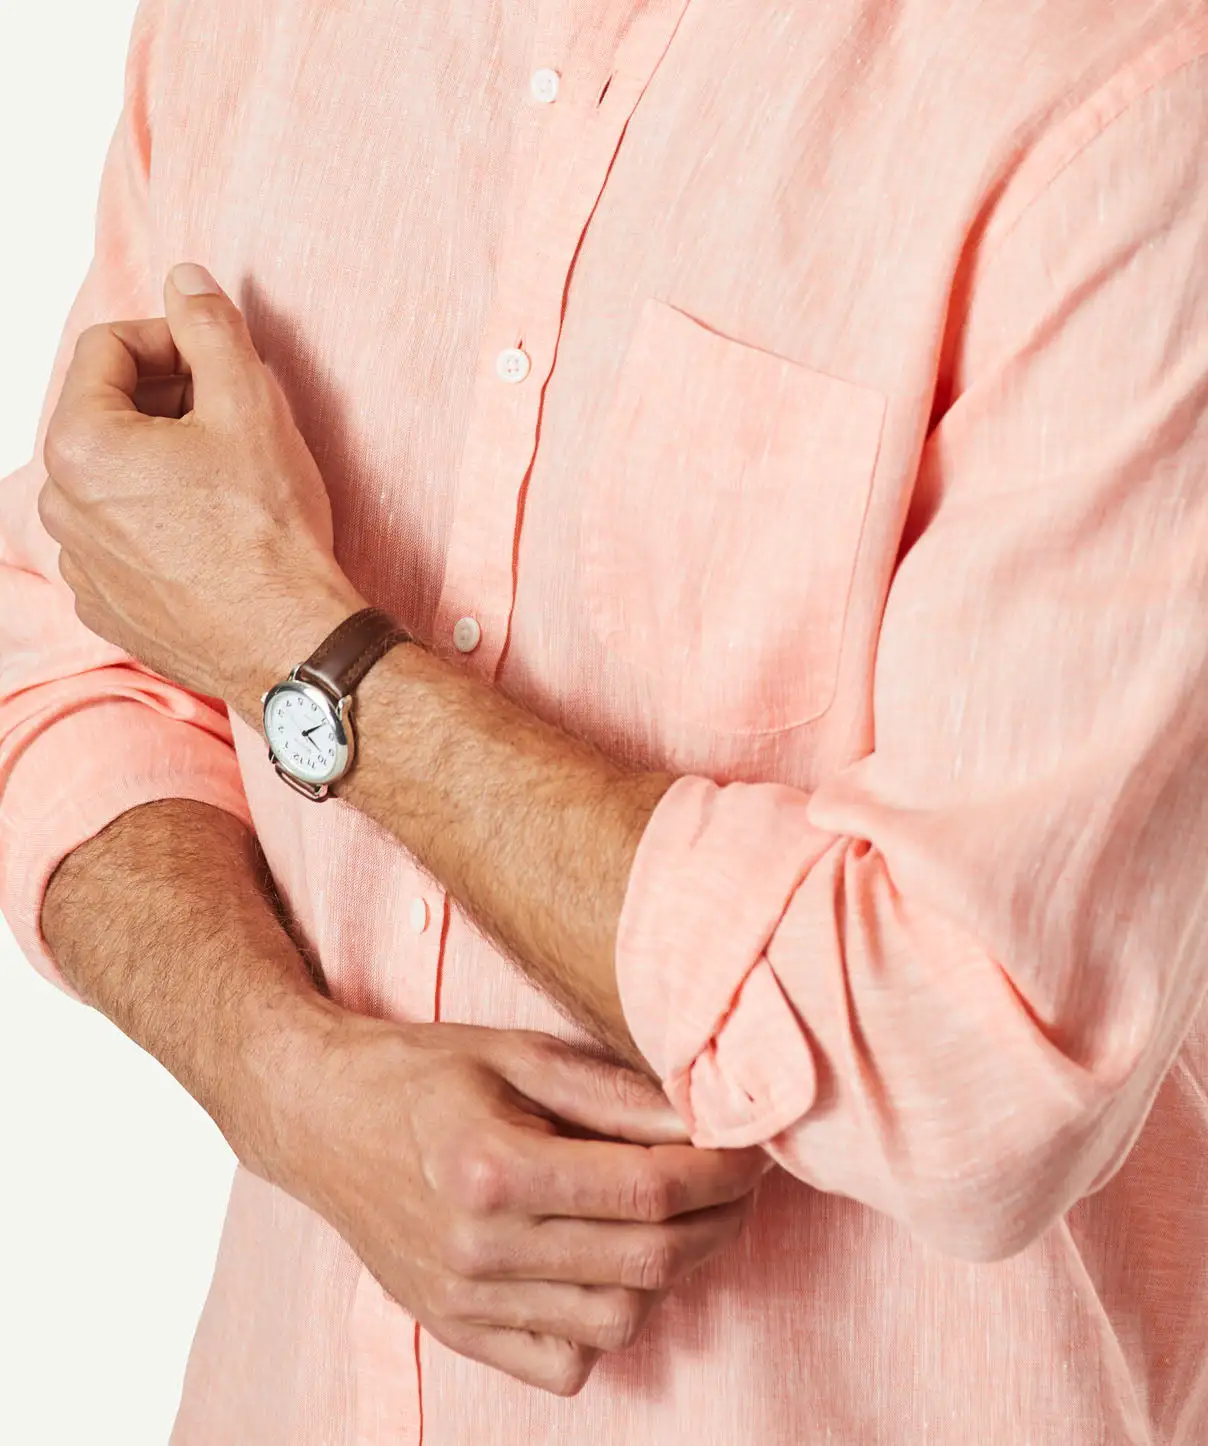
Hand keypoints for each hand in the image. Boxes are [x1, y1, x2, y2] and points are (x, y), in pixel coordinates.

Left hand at [38, 262, 360, 707]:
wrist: (288, 643)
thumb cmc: (268, 534)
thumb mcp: (251, 406)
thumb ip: (210, 328)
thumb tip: (185, 280)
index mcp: (81, 443)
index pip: (108, 348)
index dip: (170, 339)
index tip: (218, 361)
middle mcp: (61, 504)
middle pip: (105, 414)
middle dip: (165, 402)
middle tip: (232, 418)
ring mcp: (79, 562)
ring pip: (111, 479)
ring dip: (160, 463)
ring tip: (225, 481)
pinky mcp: (106, 606)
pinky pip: (118, 540)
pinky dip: (156, 523)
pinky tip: (210, 535)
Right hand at [269, 1012, 767, 1395]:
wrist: (322, 1117)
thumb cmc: (423, 1073)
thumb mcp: (517, 1053)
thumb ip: (612, 1091)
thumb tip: (705, 1117)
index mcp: (494, 1168)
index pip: (648, 1189)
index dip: (721, 1172)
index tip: (754, 1150)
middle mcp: (478, 1249)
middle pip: (647, 1262)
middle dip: (718, 1222)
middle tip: (738, 1183)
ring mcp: (464, 1301)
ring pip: (618, 1323)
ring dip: (670, 1273)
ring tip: (678, 1219)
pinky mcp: (455, 1330)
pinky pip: (564, 1364)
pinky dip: (605, 1327)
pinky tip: (605, 1266)